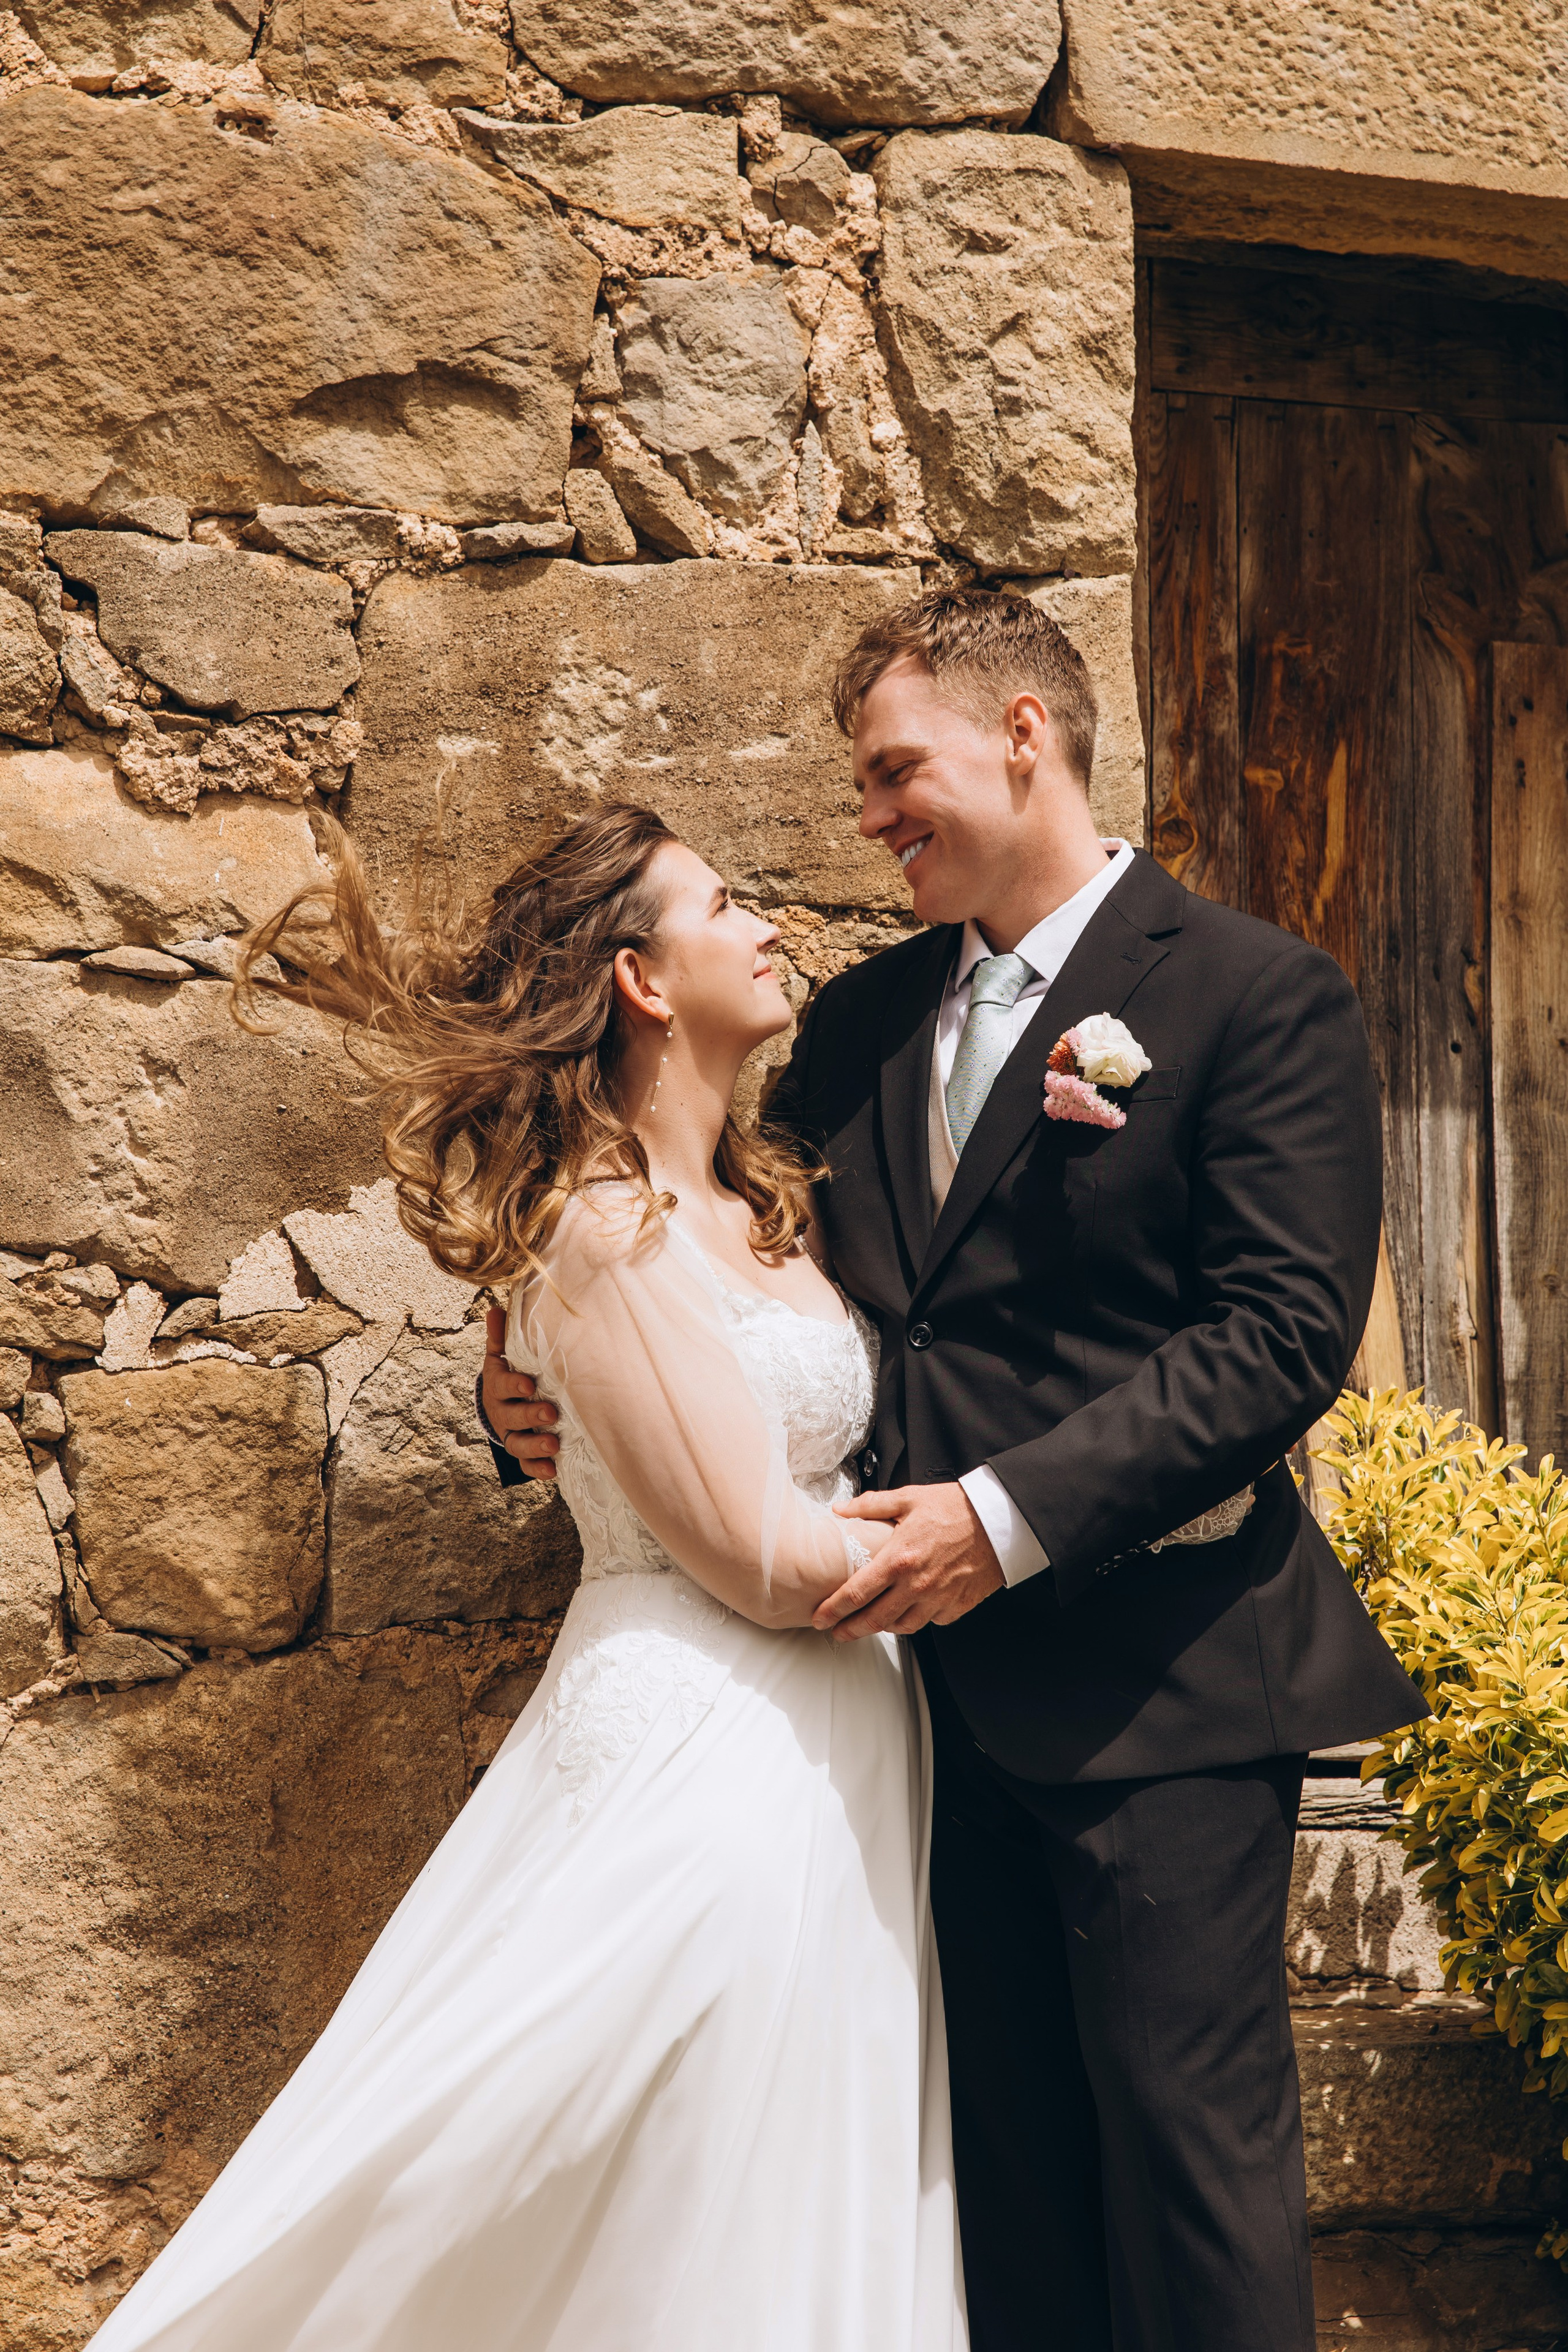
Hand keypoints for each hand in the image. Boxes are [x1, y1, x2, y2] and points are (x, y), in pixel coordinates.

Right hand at [482, 1305, 560, 1477]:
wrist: (500, 1404)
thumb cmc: (508, 1373)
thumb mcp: (501, 1355)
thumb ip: (500, 1336)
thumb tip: (495, 1308)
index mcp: (497, 1386)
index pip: (502, 1385)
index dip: (513, 1385)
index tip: (529, 1384)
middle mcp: (502, 1412)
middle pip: (511, 1417)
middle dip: (530, 1415)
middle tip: (550, 1413)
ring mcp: (511, 1434)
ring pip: (518, 1444)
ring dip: (535, 1446)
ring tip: (553, 1444)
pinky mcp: (522, 1452)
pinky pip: (526, 1464)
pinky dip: (537, 1469)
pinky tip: (553, 1470)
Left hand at [812, 1482, 1003, 1640]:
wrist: (998, 1520)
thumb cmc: (955, 1507)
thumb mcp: (909, 1499)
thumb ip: (871, 1506)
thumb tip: (841, 1510)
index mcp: (898, 1558)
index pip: (856, 1593)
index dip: (833, 1609)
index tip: (820, 1617)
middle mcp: (916, 1585)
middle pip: (874, 1620)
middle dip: (850, 1630)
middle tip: (837, 1632)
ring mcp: (938, 1599)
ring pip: (902, 1626)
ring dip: (883, 1627)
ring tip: (872, 1621)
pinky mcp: (957, 1607)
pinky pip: (930, 1621)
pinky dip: (917, 1618)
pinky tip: (910, 1609)